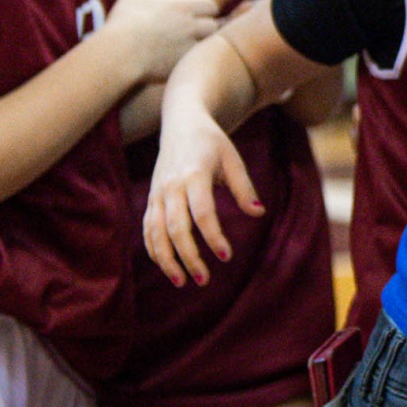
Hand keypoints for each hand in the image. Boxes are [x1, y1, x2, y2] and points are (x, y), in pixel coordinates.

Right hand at [104, 0, 218, 83]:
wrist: (118, 53)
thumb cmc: (123, 22)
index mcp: (182, 6)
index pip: (210, 5)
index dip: (204, 10)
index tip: (195, 14)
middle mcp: (191, 25)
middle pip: (214, 26)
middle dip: (206, 28)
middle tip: (194, 32)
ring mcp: (189, 47)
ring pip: (208, 46)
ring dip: (201, 45)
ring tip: (187, 47)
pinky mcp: (184, 66)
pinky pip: (196, 63)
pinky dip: (192, 62)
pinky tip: (180, 62)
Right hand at [143, 107, 262, 286]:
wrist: (181, 123)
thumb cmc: (212, 143)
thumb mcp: (232, 159)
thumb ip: (244, 187)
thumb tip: (258, 213)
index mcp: (193, 175)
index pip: (202, 213)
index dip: (213, 237)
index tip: (227, 257)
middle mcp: (171, 186)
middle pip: (175, 228)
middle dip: (188, 257)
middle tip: (203, 280)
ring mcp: (157, 193)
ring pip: (155, 233)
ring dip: (166, 260)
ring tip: (182, 282)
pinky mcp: (151, 199)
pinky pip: (148, 229)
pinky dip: (154, 250)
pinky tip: (169, 267)